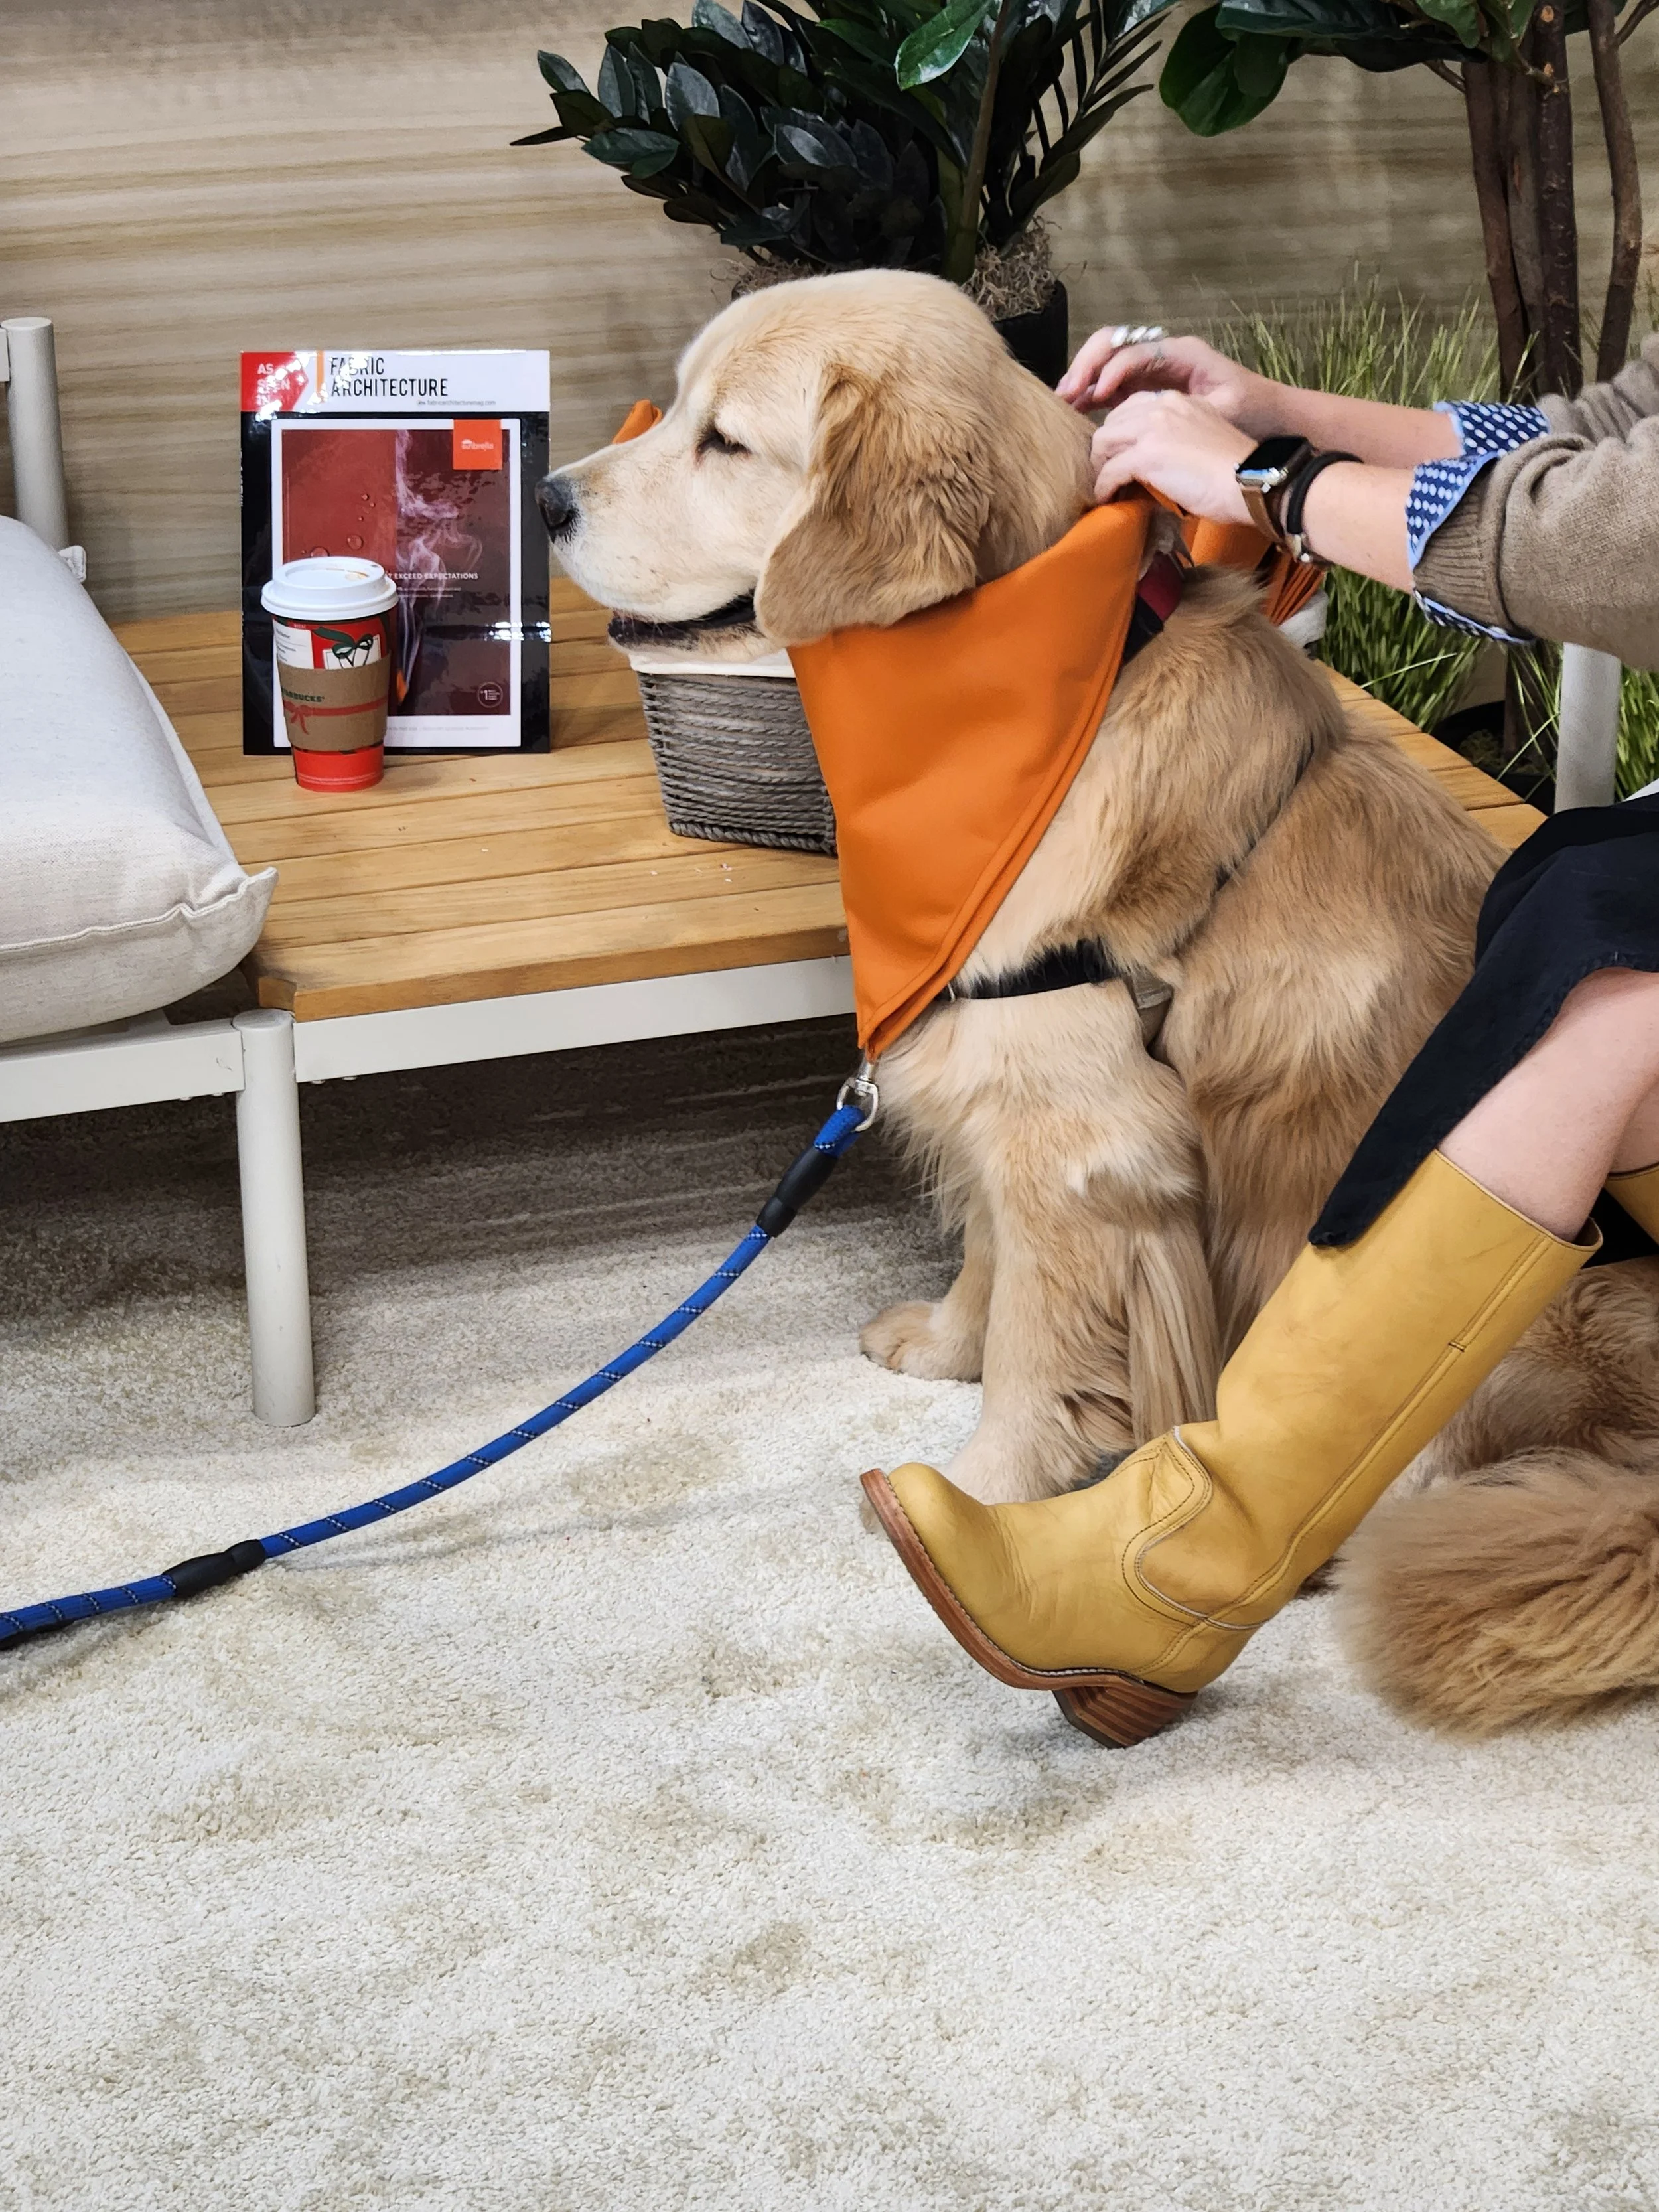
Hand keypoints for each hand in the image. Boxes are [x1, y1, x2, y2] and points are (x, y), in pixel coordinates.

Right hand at [1059, 330, 1278, 435]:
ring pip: (1106, 361)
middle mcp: (1162, 355)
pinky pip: (1111, 384)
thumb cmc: (1253, 412)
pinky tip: (1076, 411)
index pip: (1135, 351)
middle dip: (1087, 365)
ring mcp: (1151, 371)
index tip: (1096, 396)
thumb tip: (1151, 418)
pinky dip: (1091, 394)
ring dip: (1083, 377)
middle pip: (1113, 344)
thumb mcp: (1227, 409)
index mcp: (1182, 353)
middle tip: (1066, 394)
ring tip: (1063, 402)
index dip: (1112, 371)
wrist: (1269, 418)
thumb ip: (1190, 411)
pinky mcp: (1145, 390)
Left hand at [1089, 391, 1255, 524]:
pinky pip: (1110, 470)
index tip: (1118, 453)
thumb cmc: (1232, 472)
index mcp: (1178, 400)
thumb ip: (1175, 439)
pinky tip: (1107, 498)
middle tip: (1106, 472)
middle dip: (1105, 450)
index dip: (1120, 432)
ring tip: (1106, 486)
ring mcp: (1152, 428)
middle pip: (1112, 423)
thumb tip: (1151, 463)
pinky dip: (1104, 487)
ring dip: (1100, 467)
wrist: (1248, 481)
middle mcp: (1162, 406)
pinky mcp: (1146, 455)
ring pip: (1103, 442)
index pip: (1132, 407)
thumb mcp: (1201, 440)